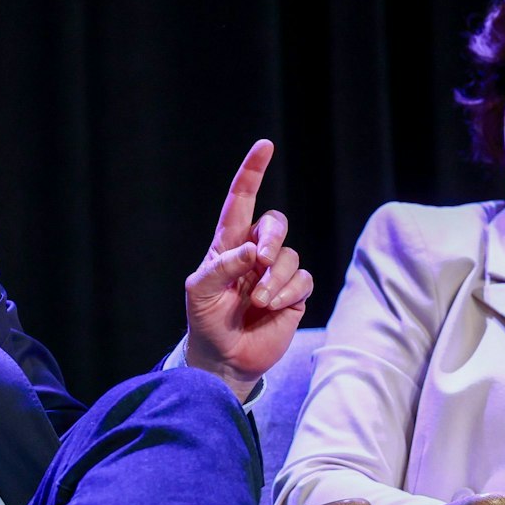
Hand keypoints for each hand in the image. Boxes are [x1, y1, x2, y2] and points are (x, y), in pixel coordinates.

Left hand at [183, 140, 314, 398]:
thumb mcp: (200, 292)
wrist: (225, 358)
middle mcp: (256, 253)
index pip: (240, 201)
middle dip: (272, 237)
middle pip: (276, 223)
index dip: (253, 172)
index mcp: (228, 244)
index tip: (265, 146)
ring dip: (275, 278)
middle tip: (259, 260)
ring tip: (258, 302)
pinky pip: (303, 280)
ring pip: (290, 256)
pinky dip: (288, 292)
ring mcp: (276, 273)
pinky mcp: (294, 294)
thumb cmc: (206, 321)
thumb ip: (222, 266)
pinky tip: (273, 308)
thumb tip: (253, 251)